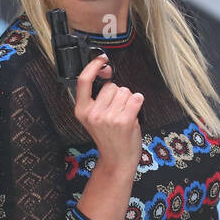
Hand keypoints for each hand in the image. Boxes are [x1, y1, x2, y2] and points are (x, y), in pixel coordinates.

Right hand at [74, 53, 143, 171]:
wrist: (116, 160)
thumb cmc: (108, 137)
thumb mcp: (93, 117)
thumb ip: (97, 97)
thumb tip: (107, 71)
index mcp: (81, 110)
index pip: (83, 80)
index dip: (93, 66)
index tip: (102, 59)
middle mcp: (93, 113)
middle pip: (111, 86)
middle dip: (118, 94)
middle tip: (116, 110)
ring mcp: (108, 117)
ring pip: (125, 91)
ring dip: (128, 100)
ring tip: (124, 115)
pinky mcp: (124, 121)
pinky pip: (136, 98)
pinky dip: (138, 103)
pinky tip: (133, 114)